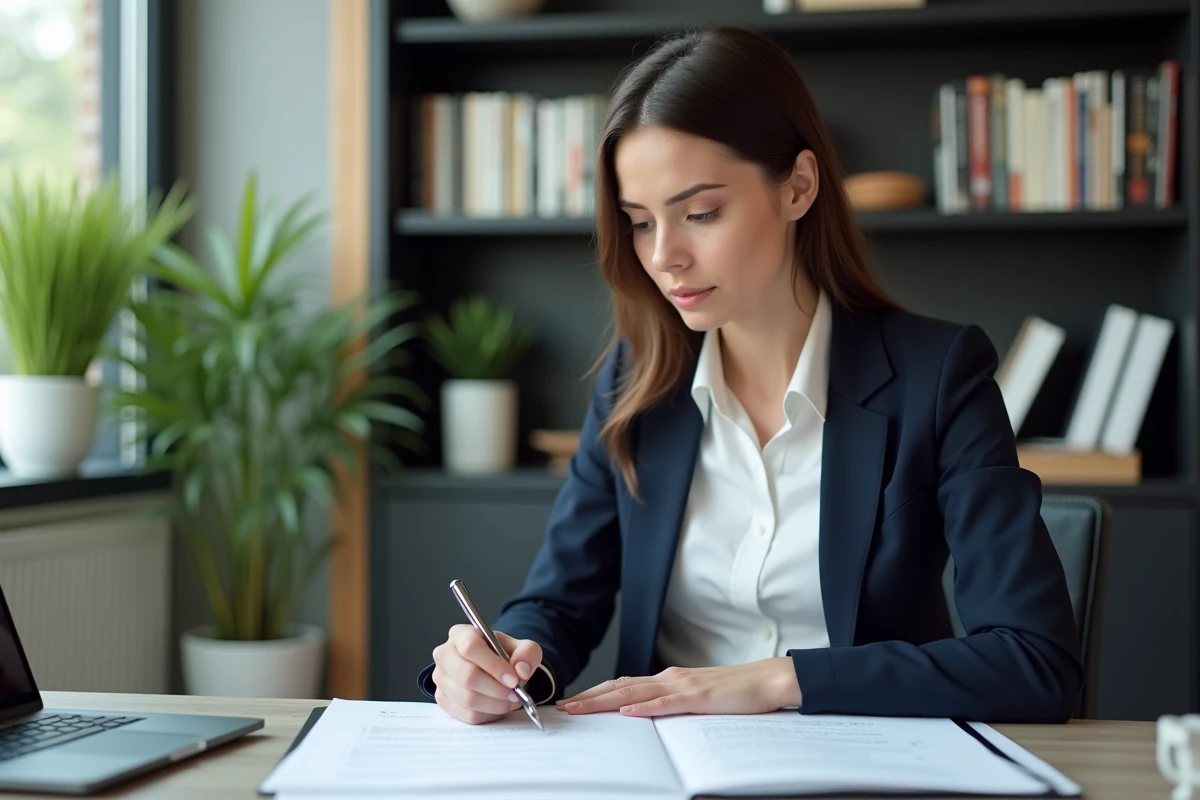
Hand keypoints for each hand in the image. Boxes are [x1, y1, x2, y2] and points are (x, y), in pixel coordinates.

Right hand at [431, 624, 542, 724]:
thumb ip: (527, 653)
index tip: (513, 679)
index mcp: (461, 634)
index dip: (493, 666)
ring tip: (511, 700)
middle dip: (496, 689)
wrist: (493, 669)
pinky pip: (466, 714)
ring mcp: (441, 678)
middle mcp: (445, 654)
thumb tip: (521, 670)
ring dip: (494, 704)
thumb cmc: (502, 655)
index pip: (470, 647)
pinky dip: (488, 714)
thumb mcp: (521, 648)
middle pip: (466, 676)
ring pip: (467, 698)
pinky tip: (499, 706)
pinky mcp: (443, 699)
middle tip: (515, 694)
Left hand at [556, 657, 800, 717]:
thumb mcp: (697, 698)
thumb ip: (672, 704)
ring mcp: (684, 686)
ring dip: (604, 701)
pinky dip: (644, 707)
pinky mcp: (699, 696)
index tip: (573, 702)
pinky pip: (666, 703)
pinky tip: (627, 711)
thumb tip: (646, 716)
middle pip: (620, 686)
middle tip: (563, 706)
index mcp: (669, 679)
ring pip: (635, 692)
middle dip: (589, 697)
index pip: (624, 685)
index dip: (596, 693)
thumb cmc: (736, 692)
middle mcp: (670, 678)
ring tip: (580, 708)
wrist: (768, 680)